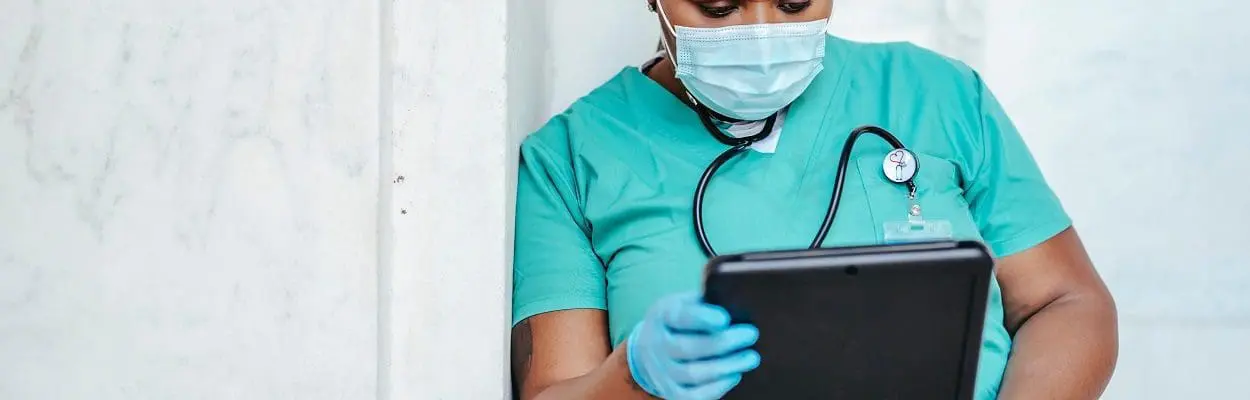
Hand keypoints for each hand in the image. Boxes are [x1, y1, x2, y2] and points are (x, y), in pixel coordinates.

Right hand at [626, 291, 760, 399]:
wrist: (651, 349)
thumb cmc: (680, 321)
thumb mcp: (685, 302)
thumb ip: (705, 302)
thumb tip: (736, 302)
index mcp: (662, 316)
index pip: (679, 317)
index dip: (702, 318)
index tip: (725, 318)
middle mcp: (656, 345)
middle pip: (689, 348)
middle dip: (724, 342)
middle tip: (751, 334)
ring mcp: (661, 372)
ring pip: (693, 374)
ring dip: (726, 366)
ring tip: (752, 357)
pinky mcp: (671, 392)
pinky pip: (693, 396)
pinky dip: (716, 388)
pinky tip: (735, 375)